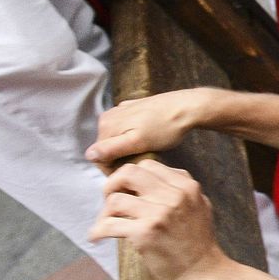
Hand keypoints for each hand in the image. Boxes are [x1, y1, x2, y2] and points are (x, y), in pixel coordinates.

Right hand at [89, 89, 211, 167]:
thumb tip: (89, 155)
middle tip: (142, 164)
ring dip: (128, 150)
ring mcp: (122, 111)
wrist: (189, 107)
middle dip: (120, 159)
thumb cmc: (166, 127)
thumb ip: (111, 149)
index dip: (113, 169)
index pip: (99, 156)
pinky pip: (127, 130)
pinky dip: (134, 138)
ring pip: (117, 140)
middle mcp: (109, 115)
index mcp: (106, 124)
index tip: (131, 172)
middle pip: (107, 147)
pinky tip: (149, 140)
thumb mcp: (138, 142)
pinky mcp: (135, 109)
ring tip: (147, 153)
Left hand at [89, 161, 227, 279]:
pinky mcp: (145, 234)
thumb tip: (151, 179)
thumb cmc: (199, 243)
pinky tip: (97, 237)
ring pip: (115, 199)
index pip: (148, 165)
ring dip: (104, 213)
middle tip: (109, 200)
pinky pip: (109, 225)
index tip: (125, 191)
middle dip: (112, 185)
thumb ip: (180, 190)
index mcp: (187, 186)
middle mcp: (174, 196)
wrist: (204, 273)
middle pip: (129, 173)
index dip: (130, 176)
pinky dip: (97, 231)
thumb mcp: (199, 206)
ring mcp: (159, 214)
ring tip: (105, 224)